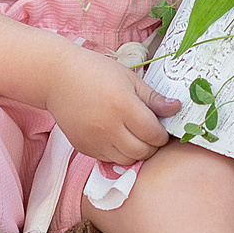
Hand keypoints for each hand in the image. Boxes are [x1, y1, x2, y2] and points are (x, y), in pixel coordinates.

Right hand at [46, 44, 180, 164]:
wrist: (58, 77)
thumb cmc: (95, 72)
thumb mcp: (129, 78)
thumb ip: (153, 98)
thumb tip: (176, 108)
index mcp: (123, 105)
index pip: (154, 134)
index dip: (163, 134)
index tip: (162, 127)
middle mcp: (109, 126)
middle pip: (143, 151)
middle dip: (152, 145)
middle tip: (151, 133)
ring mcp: (95, 140)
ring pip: (127, 160)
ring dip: (136, 152)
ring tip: (135, 136)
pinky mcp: (84, 147)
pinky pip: (109, 160)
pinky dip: (118, 153)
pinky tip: (117, 137)